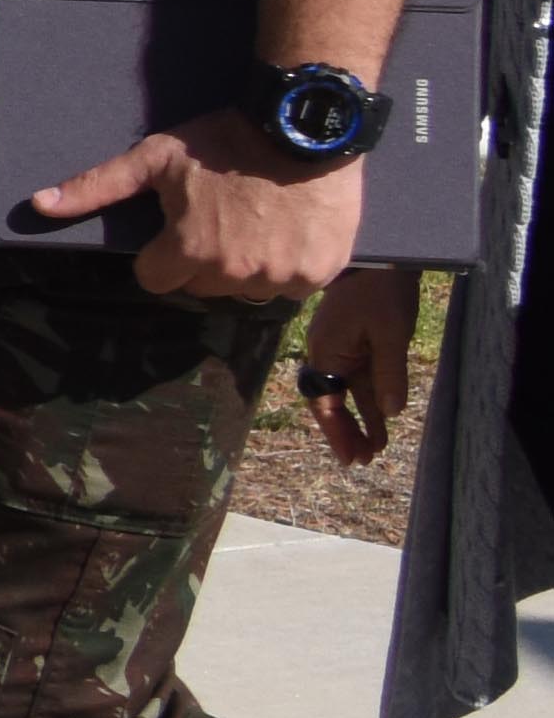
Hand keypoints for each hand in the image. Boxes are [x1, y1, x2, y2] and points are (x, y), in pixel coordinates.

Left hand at [18, 103, 367, 304]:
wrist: (303, 124)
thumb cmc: (222, 140)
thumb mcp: (153, 158)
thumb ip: (96, 187)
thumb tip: (39, 205)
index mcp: (189, 251)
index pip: (156, 280)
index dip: (162, 253)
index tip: (180, 226)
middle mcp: (234, 273)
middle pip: (202, 287)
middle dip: (204, 260)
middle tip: (221, 218)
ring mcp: (280, 275)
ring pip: (249, 290)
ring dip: (248, 266)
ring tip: (256, 221)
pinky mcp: (320, 271)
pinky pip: (293, 285)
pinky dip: (290, 265)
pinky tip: (288, 230)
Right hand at [301, 266, 426, 464]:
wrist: (380, 257)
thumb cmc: (380, 293)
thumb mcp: (390, 334)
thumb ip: (389, 374)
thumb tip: (391, 412)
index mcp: (327, 354)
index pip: (326, 403)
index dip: (338, 433)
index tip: (352, 458)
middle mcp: (327, 356)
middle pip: (332, 403)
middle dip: (348, 432)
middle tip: (364, 460)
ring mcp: (340, 350)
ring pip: (349, 393)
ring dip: (362, 419)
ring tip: (377, 447)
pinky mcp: (354, 344)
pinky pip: (359, 379)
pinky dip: (370, 399)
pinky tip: (383, 417)